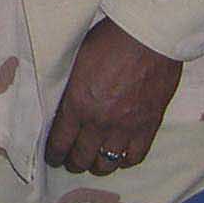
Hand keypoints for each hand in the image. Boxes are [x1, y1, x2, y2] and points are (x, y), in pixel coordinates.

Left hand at [43, 18, 180, 175]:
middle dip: (73, 162)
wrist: (148, 36)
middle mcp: (100, 121)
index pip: (60, 141)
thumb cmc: (109, 40)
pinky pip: (135, 156)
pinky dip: (125, 161)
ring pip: (107, 163)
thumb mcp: (76, 62)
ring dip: (98, 166)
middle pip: (82, 156)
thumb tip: (63, 107)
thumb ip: (70, 90)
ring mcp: (126, 126)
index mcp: (77, 104)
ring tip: (94, 163)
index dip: (54, 153)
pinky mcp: (149, 126)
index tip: (54, 157)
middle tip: (71, 162)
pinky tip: (120, 157)